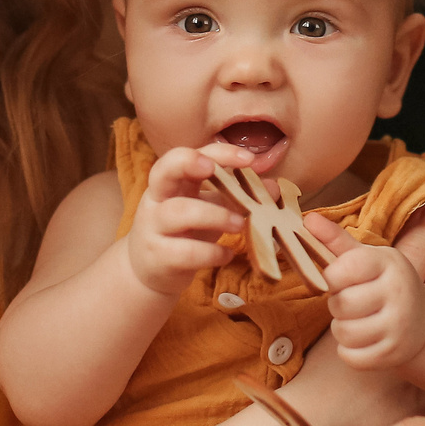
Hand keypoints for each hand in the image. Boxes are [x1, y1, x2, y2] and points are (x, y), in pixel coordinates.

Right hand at [128, 144, 251, 298]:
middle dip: (189, 163)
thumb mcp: (210, 210)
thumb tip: (273, 188)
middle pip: (162, 170)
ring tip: (240, 224)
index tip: (248, 159)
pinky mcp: (157, 256)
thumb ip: (237, 197)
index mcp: (172, 182)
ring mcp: (153, 227)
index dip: (217, 153)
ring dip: (214, 215)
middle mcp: (157, 199)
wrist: (151, 272)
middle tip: (215, 170)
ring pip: (178, 212)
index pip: (188, 155)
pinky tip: (227, 254)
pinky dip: (211, 252)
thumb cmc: (184, 234)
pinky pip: (184, 252)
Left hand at [309, 220, 424, 373]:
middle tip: (351, 302)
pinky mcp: (393, 354)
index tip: (340, 279)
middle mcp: (398, 293)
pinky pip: (351, 357)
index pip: (342, 270)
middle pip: (340, 305)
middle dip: (337, 305)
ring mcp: (398, 326)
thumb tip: (307, 218)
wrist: (424, 322)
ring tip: (357, 320)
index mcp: (388, 263)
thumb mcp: (367, 258)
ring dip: (342, 329)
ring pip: (344, 333)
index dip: (332, 278)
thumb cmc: (385, 284)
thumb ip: (335, 240)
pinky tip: (363, 340)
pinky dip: (350, 351)